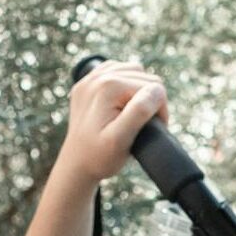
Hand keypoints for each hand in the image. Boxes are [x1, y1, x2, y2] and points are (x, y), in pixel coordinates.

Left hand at [56, 61, 169, 183]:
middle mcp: (98, 76)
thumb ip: (139, 112)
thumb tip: (156, 90)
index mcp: (109, 86)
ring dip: (139, 91)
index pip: (154, 86)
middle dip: (150, 100)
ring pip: (134, 71)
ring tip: (133, 115)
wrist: (76, 165)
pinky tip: (122, 103)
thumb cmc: (99, 157)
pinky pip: (117, 71)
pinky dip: (125, 84)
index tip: (151, 130)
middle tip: (143, 126)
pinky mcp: (87, 83)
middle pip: (145, 77)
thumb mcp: (121, 139)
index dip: (159, 110)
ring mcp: (90, 78)